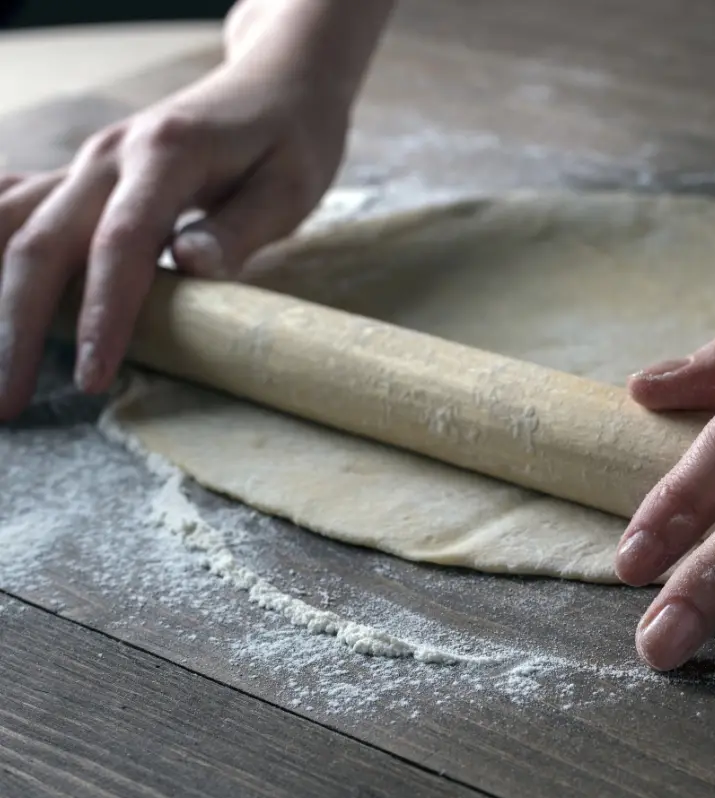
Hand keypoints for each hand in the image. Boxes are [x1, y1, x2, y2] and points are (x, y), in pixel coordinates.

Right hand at [0, 57, 348, 419]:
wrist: (276, 84)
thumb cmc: (293, 141)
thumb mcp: (291, 186)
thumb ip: (240, 227)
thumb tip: (191, 266)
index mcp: (167, 154)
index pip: (121, 244)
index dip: (102, 314)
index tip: (91, 375)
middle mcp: (110, 155)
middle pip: (42, 242)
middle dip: (16, 327)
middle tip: (8, 404)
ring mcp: (87, 163)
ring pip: (13, 227)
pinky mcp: (83, 176)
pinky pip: (16, 209)